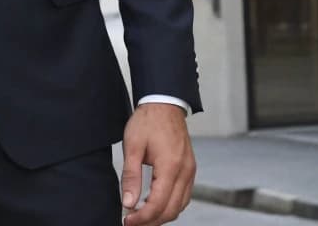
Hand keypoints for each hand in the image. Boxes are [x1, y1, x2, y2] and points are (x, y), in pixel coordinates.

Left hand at [121, 103, 195, 225]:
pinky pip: (183, 196)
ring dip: (162, 215)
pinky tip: (155, 204)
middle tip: (132, 222)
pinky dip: (170, 205)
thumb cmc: (148, 121)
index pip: (158, 204)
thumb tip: (127, 202)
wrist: (164, 104)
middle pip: (172, 210)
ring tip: (141, 216)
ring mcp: (190, 171)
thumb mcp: (132, 146)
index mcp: (170, 167)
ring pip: (180, 206)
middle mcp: (185, 172)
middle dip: (152, 221)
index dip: (142, 218)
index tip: (127, 221)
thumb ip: (131, 176)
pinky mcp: (189, 169)